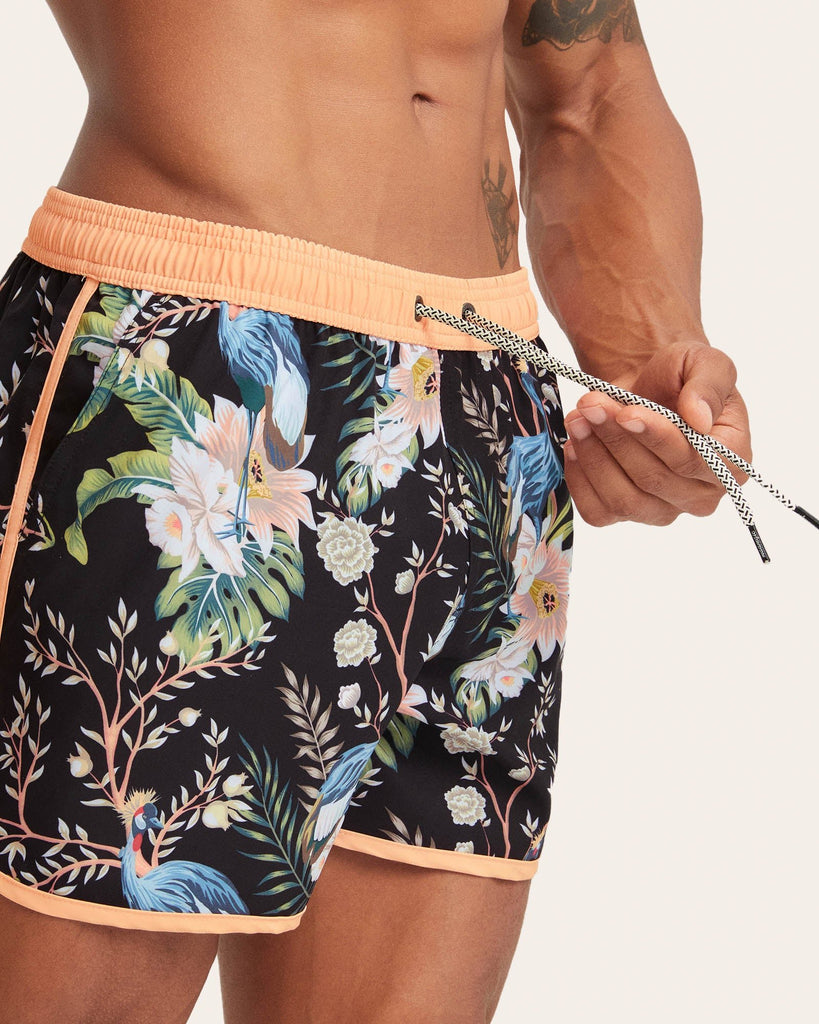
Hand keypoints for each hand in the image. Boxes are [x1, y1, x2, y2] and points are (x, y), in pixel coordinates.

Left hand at [561, 341, 751, 526]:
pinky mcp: (625, 515)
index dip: (656, 438)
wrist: (646, 389)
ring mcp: (662, 511)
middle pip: (653, 479)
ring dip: (594, 455)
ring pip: (623, 498)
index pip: (693, 461)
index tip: (627, 411)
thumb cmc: (680, 378)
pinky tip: (574, 446)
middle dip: (616, 438)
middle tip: (590, 403)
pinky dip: (579, 479)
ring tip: (578, 417)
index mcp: (732, 463)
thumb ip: (709, 386)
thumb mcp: (705, 362)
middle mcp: (701, 496)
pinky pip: (598, 511)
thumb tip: (700, 418)